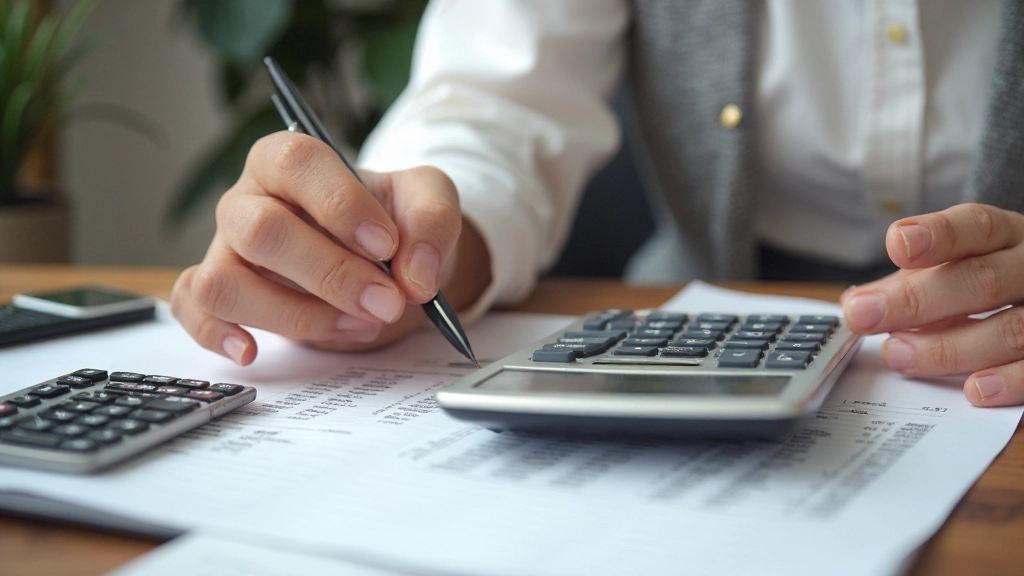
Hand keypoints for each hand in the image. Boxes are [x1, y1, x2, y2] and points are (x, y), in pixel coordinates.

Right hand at [172, 131, 489, 364]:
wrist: (381, 258)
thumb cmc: (391, 220)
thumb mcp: (429, 202)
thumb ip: (433, 222)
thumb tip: (415, 278)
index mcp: (291, 161)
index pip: (297, 163)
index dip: (340, 205)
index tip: (387, 246)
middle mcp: (249, 200)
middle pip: (262, 231)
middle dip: (331, 275)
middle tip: (387, 302)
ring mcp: (226, 249)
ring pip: (226, 281)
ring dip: (295, 316)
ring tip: (358, 326)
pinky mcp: (217, 292)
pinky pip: (193, 310)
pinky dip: (216, 334)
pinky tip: (254, 351)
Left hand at [842, 203, 1023, 406]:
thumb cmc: (989, 278)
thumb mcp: (954, 267)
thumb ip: (908, 282)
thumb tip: (856, 304)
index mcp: (1006, 237)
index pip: (976, 227)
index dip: (937, 235)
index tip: (897, 243)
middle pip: (982, 280)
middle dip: (916, 301)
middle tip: (865, 315)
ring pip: (1010, 329)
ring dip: (946, 348)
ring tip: (899, 354)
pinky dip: (1007, 381)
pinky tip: (974, 388)